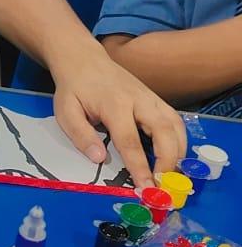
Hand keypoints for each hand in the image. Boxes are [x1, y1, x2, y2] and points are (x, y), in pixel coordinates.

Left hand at [52, 49, 186, 187]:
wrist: (84, 60)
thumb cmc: (74, 89)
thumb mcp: (66, 111)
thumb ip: (81, 135)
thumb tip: (99, 159)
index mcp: (114, 104)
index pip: (130, 141)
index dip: (140, 167)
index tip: (146, 187)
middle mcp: (139, 100)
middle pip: (164, 132)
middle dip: (167, 162)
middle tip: (163, 186)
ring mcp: (151, 97)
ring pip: (176, 125)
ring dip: (178, 153)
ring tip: (171, 176)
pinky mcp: (156, 98)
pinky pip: (175, 120)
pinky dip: (180, 140)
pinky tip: (173, 157)